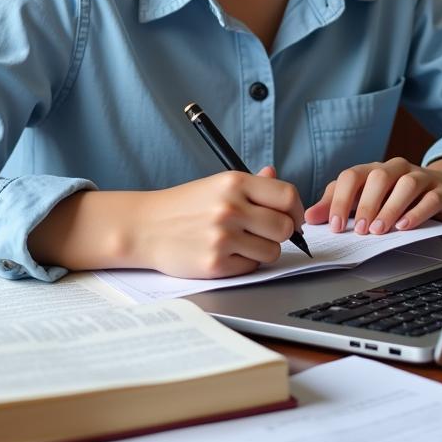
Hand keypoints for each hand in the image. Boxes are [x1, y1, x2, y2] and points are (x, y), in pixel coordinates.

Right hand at [133, 166, 305, 278]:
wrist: (146, 227)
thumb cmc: (185, 205)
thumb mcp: (217, 184)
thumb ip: (251, 182)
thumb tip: (274, 174)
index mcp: (234, 182)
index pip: (287, 195)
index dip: (296, 209)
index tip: (293, 217)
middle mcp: (230, 207)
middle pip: (284, 227)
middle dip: (281, 233)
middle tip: (265, 232)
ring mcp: (223, 237)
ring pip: (272, 251)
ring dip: (263, 250)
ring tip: (241, 241)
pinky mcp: (215, 264)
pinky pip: (251, 267)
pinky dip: (244, 263)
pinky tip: (226, 253)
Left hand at [304, 156, 441, 235]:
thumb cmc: (397, 196)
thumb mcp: (365, 199)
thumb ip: (337, 205)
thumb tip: (310, 217)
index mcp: (373, 170)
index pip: (351, 176)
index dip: (340, 199)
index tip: (333, 225)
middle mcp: (395, 169)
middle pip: (378, 177)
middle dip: (366, 204)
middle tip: (358, 230)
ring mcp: (420, 177)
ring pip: (405, 184)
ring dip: (390, 207)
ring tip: (379, 230)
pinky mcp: (440, 191)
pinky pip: (429, 198)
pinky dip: (416, 212)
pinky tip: (404, 226)